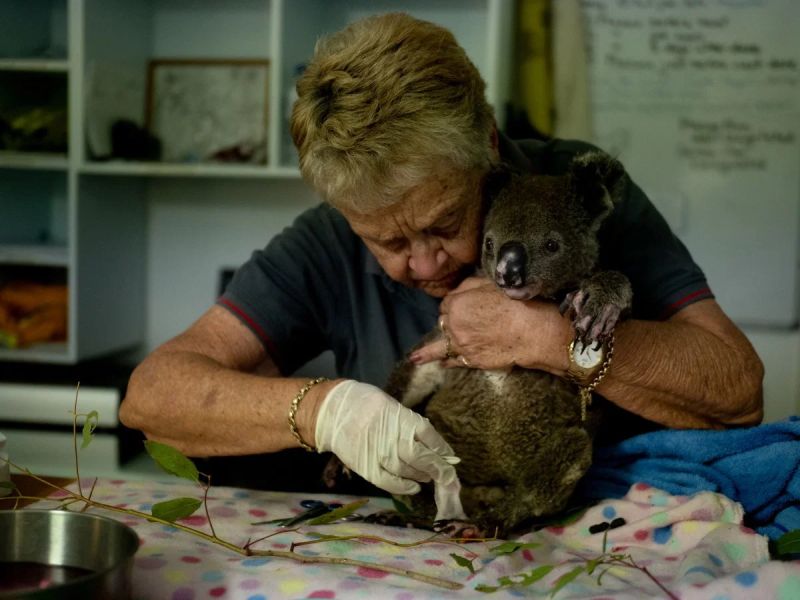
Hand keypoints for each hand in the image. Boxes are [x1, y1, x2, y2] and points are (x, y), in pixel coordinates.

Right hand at [315, 380, 466, 520]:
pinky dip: (404, 487)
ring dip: (423, 476)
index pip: (429, 435)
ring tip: (429, 477)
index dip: (442, 448)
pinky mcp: (366, 467)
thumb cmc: (365, 404)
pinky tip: (414, 488)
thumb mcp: (390, 405)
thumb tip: (432, 445)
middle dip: (439, 469)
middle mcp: (392, 436)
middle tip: (449, 476)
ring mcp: (378, 453)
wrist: (331, 411)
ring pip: (408, 470)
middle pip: (422, 456)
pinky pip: (389, 482)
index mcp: (400, 416)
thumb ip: (409, 424)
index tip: (451, 457)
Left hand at [410, 276, 569, 370]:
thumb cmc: (516, 302)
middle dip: (451, 321)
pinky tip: (441, 364)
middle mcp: (454, 326)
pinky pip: (454, 361)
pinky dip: (447, 362)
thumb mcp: (492, 283)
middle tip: (466, 321)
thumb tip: (458, 291)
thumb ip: (469, 286)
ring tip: (415, 359)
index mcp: (456, 304)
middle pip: (445, 322)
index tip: (467, 304)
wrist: (533, 331)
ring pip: (441, 346)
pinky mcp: (472, 361)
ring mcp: (462, 345)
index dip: (457, 303)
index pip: (448, 303)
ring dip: (428, 352)